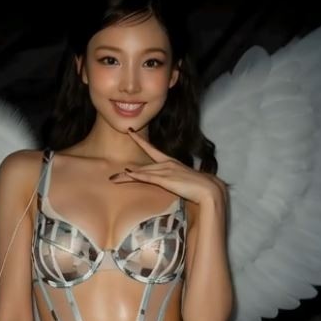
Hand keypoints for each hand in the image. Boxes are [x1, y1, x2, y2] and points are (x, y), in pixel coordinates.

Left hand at [110, 129, 226, 205]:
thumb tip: (171, 184)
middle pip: (142, 166)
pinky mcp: (166, 179)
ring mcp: (166, 170)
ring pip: (142, 172)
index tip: (130, 131)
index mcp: (171, 162)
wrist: (208, 189)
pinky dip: (137, 175)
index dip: (140, 141)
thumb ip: (175, 181)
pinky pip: (148, 177)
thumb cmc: (198, 187)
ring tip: (113, 179)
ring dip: (126, 177)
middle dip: (126, 172)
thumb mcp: (184, 182)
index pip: (152, 150)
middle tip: (112, 174)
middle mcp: (166, 164)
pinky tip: (128, 174)